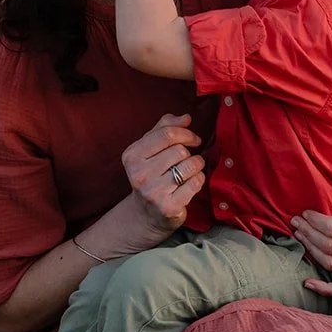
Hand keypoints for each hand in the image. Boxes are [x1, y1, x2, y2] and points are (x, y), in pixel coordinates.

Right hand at [122, 112, 205, 234]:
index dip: (186, 133)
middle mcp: (139, 174)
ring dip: (196, 165)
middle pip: (179, 150)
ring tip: (189, 171)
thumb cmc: (152, 175)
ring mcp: (152, 192)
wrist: (145, 214)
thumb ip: (165, 128)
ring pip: (190, 165)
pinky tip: (191, 184)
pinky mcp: (168, 207)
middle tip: (185, 161)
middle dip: (189, 153)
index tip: (194, 139)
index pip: (166, 134)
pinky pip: (195, 182)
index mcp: (132, 156)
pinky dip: (199, 179)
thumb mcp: (150, 149)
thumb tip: (186, 117)